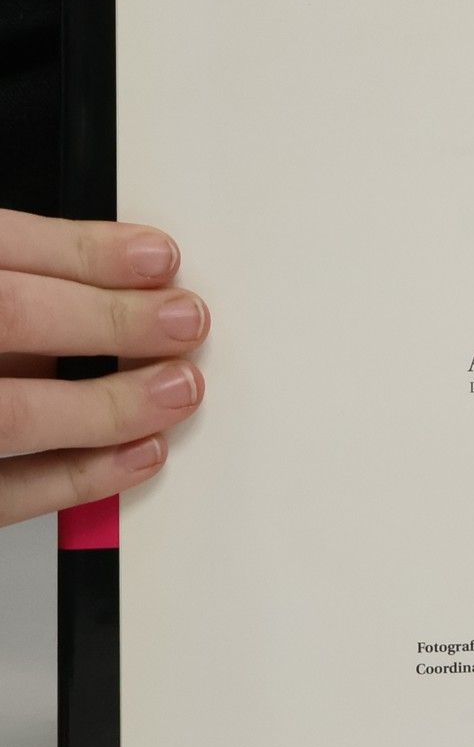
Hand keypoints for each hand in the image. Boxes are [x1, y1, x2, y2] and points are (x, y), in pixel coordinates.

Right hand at [0, 211, 208, 526]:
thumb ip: (9, 276)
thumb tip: (107, 280)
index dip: (85, 252)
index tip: (157, 260)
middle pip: (7, 316)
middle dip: (111, 320)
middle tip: (183, 322)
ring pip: (10, 413)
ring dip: (108, 405)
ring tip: (175, 390)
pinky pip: (1, 493)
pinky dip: (77, 477)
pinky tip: (135, 456)